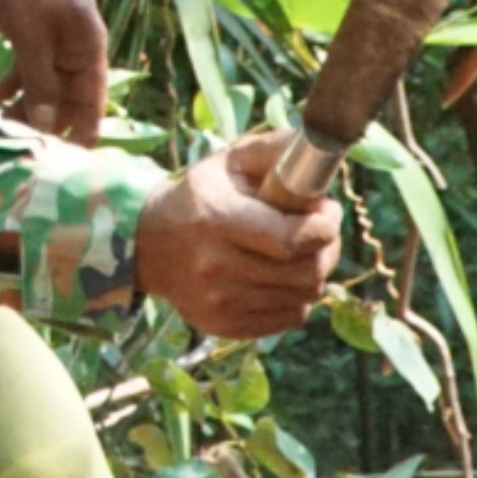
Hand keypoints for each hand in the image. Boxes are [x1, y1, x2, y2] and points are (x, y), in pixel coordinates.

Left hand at [0, 0, 109, 140]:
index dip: (81, 134)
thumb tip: (44, 126)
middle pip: (67, 101)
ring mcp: (58, 46)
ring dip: (28, 108)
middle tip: (21, 150)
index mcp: (89, 54)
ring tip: (3, 128)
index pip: (92, 106)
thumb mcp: (33, 40)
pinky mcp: (38, 38)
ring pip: (46, 88)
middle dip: (47, 125)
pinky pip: (32, 71)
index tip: (65, 163)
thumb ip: (40, 83)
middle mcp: (78, 54)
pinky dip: (17, 85)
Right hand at [131, 130, 340, 341]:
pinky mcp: (225, 326)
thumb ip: (276, 151)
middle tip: (320, 233)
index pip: (292, 239)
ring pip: (305, 297)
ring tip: (298, 253)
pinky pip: (291, 318)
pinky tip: (281, 278)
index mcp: (219, 219)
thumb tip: (320, 155)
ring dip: (313, 272)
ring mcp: (221, 302)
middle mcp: (217, 266)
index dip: (325, 227)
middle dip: (327, 249)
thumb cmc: (201, 196)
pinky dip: (297, 297)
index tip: (327, 212)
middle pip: (306, 272)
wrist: (149, 245)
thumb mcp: (231, 161)